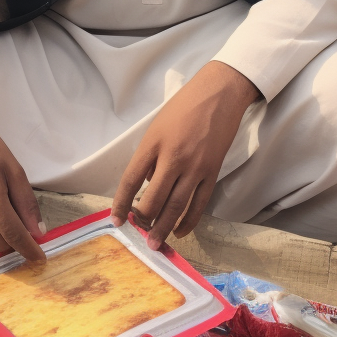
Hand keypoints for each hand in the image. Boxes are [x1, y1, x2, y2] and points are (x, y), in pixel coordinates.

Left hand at [112, 62, 259, 248]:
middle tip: (138, 233)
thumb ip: (150, 156)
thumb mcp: (157, 126)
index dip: (121, 203)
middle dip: (143, 220)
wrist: (219, 93)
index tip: (116, 220)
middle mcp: (173, 158)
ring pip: (176, 206)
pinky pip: (199, 204)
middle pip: (154, 199)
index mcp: (154, 143)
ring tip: (155, 243)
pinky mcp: (212, 172)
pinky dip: (189, 221)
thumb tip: (147, 184)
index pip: (131, 179)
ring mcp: (195, 167)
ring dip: (164, 228)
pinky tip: (180, 231)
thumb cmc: (184, 106)